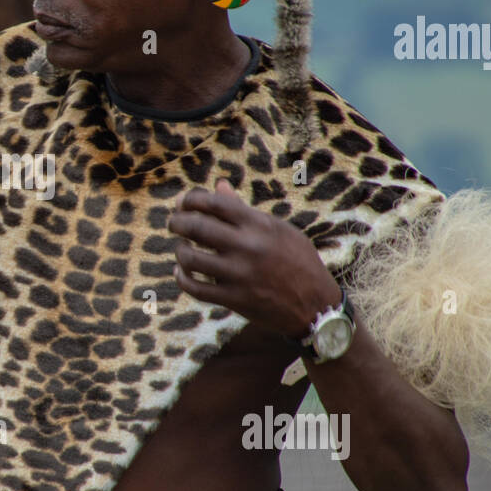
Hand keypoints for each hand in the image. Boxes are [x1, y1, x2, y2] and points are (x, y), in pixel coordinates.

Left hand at [167, 179, 341, 336]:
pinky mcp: (234, 299)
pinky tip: (182, 272)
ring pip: (190, 258)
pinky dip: (183, 278)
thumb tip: (219, 185)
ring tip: (182, 248)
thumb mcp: (278, 230)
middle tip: (174, 222)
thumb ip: (244, 210)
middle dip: (177, 222)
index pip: (214, 203)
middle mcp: (248, 247)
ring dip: (179, 251)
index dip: (191, 200)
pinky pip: (196, 288)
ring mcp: (240, 275)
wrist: (316, 305)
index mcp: (259, 225)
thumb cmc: (298, 261)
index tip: (183, 202)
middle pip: (197, 227)